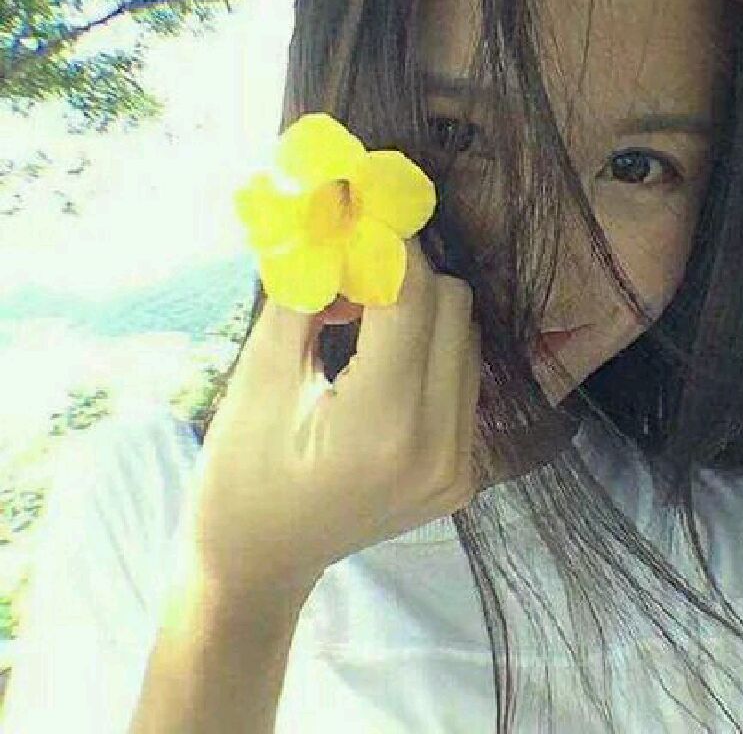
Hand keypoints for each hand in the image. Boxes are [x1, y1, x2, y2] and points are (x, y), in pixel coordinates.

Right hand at [178, 235, 482, 615]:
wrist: (260, 565)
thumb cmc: (240, 477)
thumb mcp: (259, 380)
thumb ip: (306, 297)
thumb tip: (337, 231)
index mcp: (384, 426)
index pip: (414, 297)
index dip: (390, 244)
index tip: (363, 213)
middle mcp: (441, 446)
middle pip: (454, 309)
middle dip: (408, 274)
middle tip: (354, 270)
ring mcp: (460, 465)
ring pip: (466, 339)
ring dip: (422, 309)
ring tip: (362, 319)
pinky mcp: (465, 473)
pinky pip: (463, 379)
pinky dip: (430, 350)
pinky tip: (384, 358)